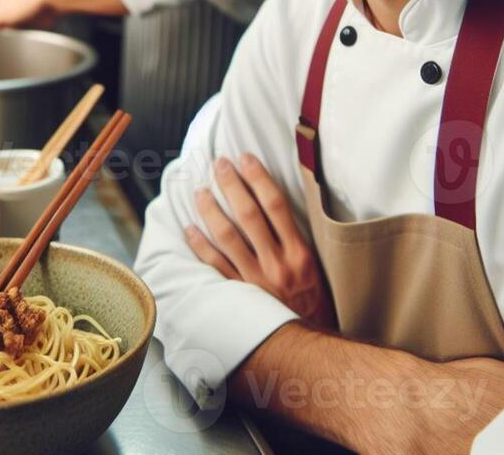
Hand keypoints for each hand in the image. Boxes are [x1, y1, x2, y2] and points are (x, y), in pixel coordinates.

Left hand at [186, 154, 334, 327]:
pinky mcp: (240, 297)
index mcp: (299, 253)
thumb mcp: (314, 265)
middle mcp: (277, 264)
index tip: (246, 158)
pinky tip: (189, 229)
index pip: (275, 205)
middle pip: (249, 215)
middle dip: (232, 185)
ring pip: (227, 238)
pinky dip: (200, 246)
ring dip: (211, 211)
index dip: (258, 178)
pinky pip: (214, 267)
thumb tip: (274, 202)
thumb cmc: (312, 301)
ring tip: (199, 191)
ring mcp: (256, 281)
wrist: (308, 346)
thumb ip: (295, 237)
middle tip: (218, 165)